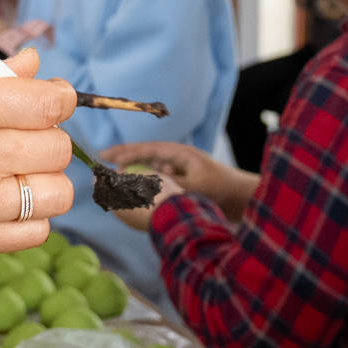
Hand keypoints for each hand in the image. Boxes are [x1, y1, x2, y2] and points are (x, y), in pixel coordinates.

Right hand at [0, 57, 75, 258]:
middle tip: (23, 132)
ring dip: (46, 178)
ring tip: (18, 169)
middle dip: (48, 135)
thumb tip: (35, 67)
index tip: (51, 98)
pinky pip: (35, 233)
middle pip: (57, 147)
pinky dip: (31, 216)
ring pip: (56, 192)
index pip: (49, 103)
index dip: (60, 96)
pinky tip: (5, 200)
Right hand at [102, 141, 256, 215]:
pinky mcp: (183, 182)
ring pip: (150, 170)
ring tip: (119, 185)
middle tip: (104, 170)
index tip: (104, 157)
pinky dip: (148, 186)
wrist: (243, 198)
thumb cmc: (222, 189)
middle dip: (124, 162)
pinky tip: (142, 197)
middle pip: (144, 157)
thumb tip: (143, 184)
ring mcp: (181, 170)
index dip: (124, 152)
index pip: (146, 149)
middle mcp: (178, 158)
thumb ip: (168, 185)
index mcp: (180, 153)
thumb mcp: (193, 187)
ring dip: (135, 176)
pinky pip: (158, 181)